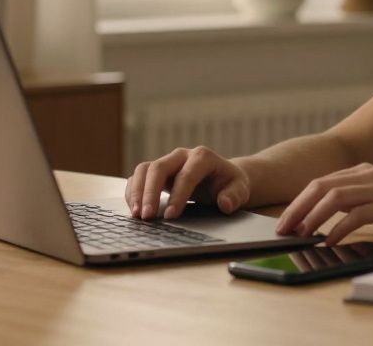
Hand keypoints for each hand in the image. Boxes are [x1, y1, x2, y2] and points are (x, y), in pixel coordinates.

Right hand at [124, 146, 250, 219]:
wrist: (221, 177)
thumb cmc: (229, 183)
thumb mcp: (239, 189)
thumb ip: (235, 196)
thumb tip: (225, 204)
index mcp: (203, 157)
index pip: (187, 175)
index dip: (178, 195)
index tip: (171, 216)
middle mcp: (181, 155)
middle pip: (159, 168)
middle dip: (150, 193)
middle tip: (146, 217)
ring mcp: (167, 162)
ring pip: (144, 170)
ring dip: (137, 192)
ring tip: (136, 215)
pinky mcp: (156, 171)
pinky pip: (138, 177)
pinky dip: (133, 192)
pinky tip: (134, 210)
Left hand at [274, 163, 372, 245]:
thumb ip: (363, 200)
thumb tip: (334, 217)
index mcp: (368, 171)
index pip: (323, 182)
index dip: (300, 200)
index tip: (286, 219)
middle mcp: (371, 174)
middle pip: (321, 186)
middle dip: (297, 207)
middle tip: (281, 228)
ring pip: (334, 197)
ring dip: (312, 217)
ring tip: (300, 235)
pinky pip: (356, 215)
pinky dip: (338, 228)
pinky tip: (329, 242)